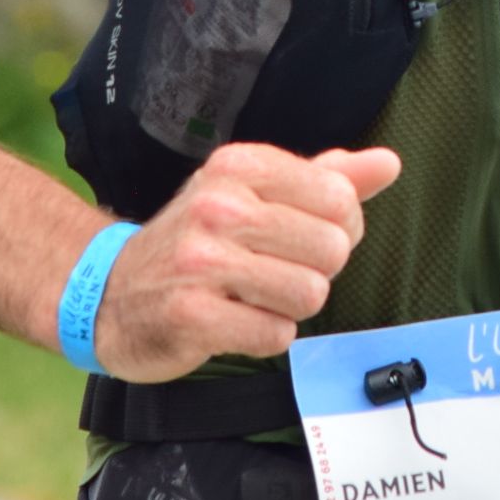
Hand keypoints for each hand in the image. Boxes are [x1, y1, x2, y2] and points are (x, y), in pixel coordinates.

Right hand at [91, 142, 400, 380]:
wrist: (110, 293)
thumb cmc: (198, 241)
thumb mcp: (254, 194)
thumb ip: (326, 178)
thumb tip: (389, 163)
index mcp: (238, 166)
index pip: (339, 196)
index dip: (338, 227)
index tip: (301, 236)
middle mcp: (218, 206)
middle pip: (332, 248)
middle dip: (315, 270)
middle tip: (274, 271)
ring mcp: (200, 262)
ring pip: (310, 293)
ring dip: (291, 306)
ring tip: (255, 297)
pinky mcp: (191, 316)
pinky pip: (276, 335)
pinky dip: (266, 336)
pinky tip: (235, 322)